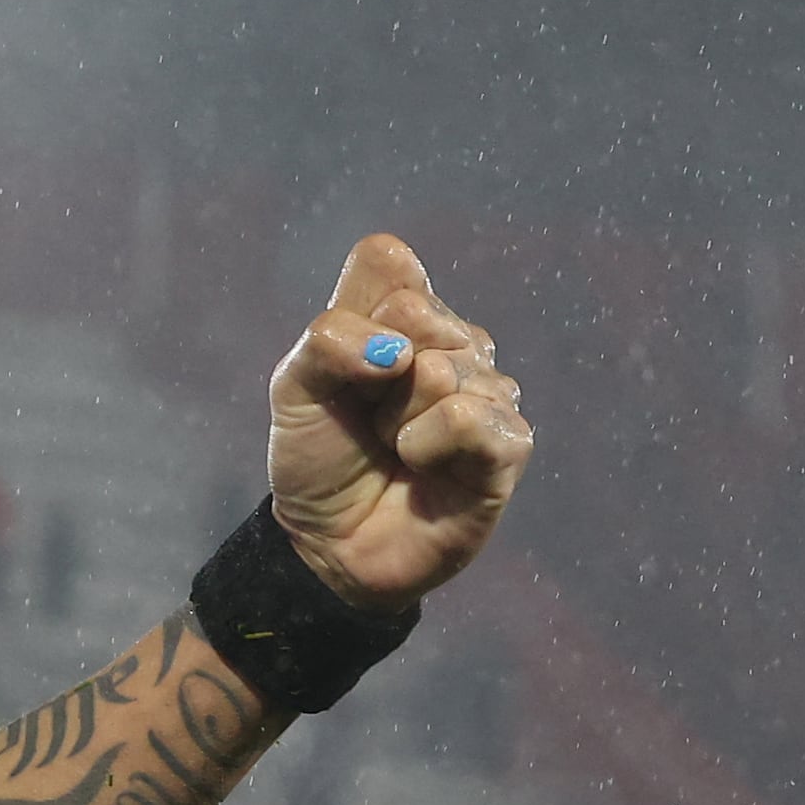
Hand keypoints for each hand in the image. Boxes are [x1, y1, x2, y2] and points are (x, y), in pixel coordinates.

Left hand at [264, 232, 531, 607]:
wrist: (331, 544)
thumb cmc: (319, 460)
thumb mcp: (294, 392)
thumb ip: (327, 342)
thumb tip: (396, 348)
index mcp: (402, 315)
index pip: (388, 261)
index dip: (353, 317)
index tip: (343, 371)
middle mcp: (454, 342)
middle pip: (414, 314)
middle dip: (372, 378)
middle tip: (369, 419)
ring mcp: (488, 388)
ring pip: (442, 368)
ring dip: (397, 422)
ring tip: (397, 450)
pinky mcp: (510, 442)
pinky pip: (471, 417)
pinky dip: (429, 447)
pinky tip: (427, 469)